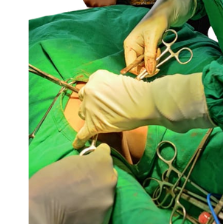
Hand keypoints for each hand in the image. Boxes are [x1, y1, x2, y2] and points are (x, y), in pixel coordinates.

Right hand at [28, 145, 116, 223]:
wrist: (41, 209)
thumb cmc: (50, 180)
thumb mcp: (70, 161)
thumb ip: (86, 162)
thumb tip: (90, 166)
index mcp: (102, 162)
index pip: (105, 153)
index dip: (96, 157)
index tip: (89, 162)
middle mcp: (111, 180)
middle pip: (109, 176)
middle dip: (100, 178)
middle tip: (84, 185)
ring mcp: (109, 202)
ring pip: (107, 196)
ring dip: (98, 196)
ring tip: (81, 202)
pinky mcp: (103, 221)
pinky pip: (101, 214)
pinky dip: (93, 213)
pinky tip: (80, 214)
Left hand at [72, 70, 213, 149]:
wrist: (146, 103)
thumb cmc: (138, 92)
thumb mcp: (118, 81)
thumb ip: (107, 87)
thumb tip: (106, 97)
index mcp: (96, 78)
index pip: (90, 87)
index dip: (96, 94)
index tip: (103, 98)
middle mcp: (89, 91)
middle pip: (84, 100)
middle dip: (91, 104)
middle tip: (103, 109)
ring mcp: (89, 108)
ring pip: (83, 114)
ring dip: (90, 116)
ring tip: (100, 120)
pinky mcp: (93, 124)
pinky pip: (82, 134)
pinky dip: (79, 140)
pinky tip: (77, 146)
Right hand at [123, 0, 196, 74]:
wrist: (166, 12)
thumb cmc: (156, 21)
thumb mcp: (153, 38)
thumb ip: (150, 56)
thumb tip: (148, 72)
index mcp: (129, 45)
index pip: (131, 65)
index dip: (140, 71)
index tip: (152, 72)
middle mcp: (133, 48)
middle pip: (138, 66)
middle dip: (148, 65)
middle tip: (157, 59)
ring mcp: (141, 49)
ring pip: (146, 63)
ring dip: (153, 60)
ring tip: (158, 50)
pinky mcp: (148, 48)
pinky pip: (151, 58)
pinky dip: (156, 57)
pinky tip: (159, 49)